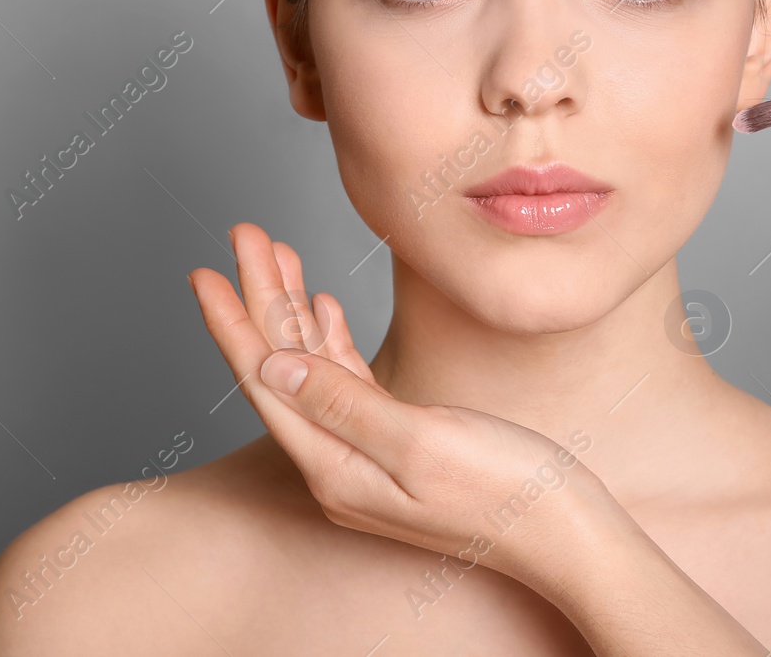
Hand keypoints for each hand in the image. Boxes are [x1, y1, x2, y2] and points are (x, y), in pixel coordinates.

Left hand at [187, 223, 602, 579]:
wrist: (566, 534)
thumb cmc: (506, 494)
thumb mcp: (421, 444)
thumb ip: (344, 405)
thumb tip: (273, 367)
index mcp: (336, 468)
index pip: (265, 380)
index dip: (232, 321)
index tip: (205, 271)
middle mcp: (340, 465)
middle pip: (282, 365)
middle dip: (261, 296)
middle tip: (244, 235)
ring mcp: (367, 455)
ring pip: (312, 367)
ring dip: (293, 308)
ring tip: (276, 253)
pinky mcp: (399, 442)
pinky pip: (346, 382)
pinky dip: (331, 338)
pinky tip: (324, 305)